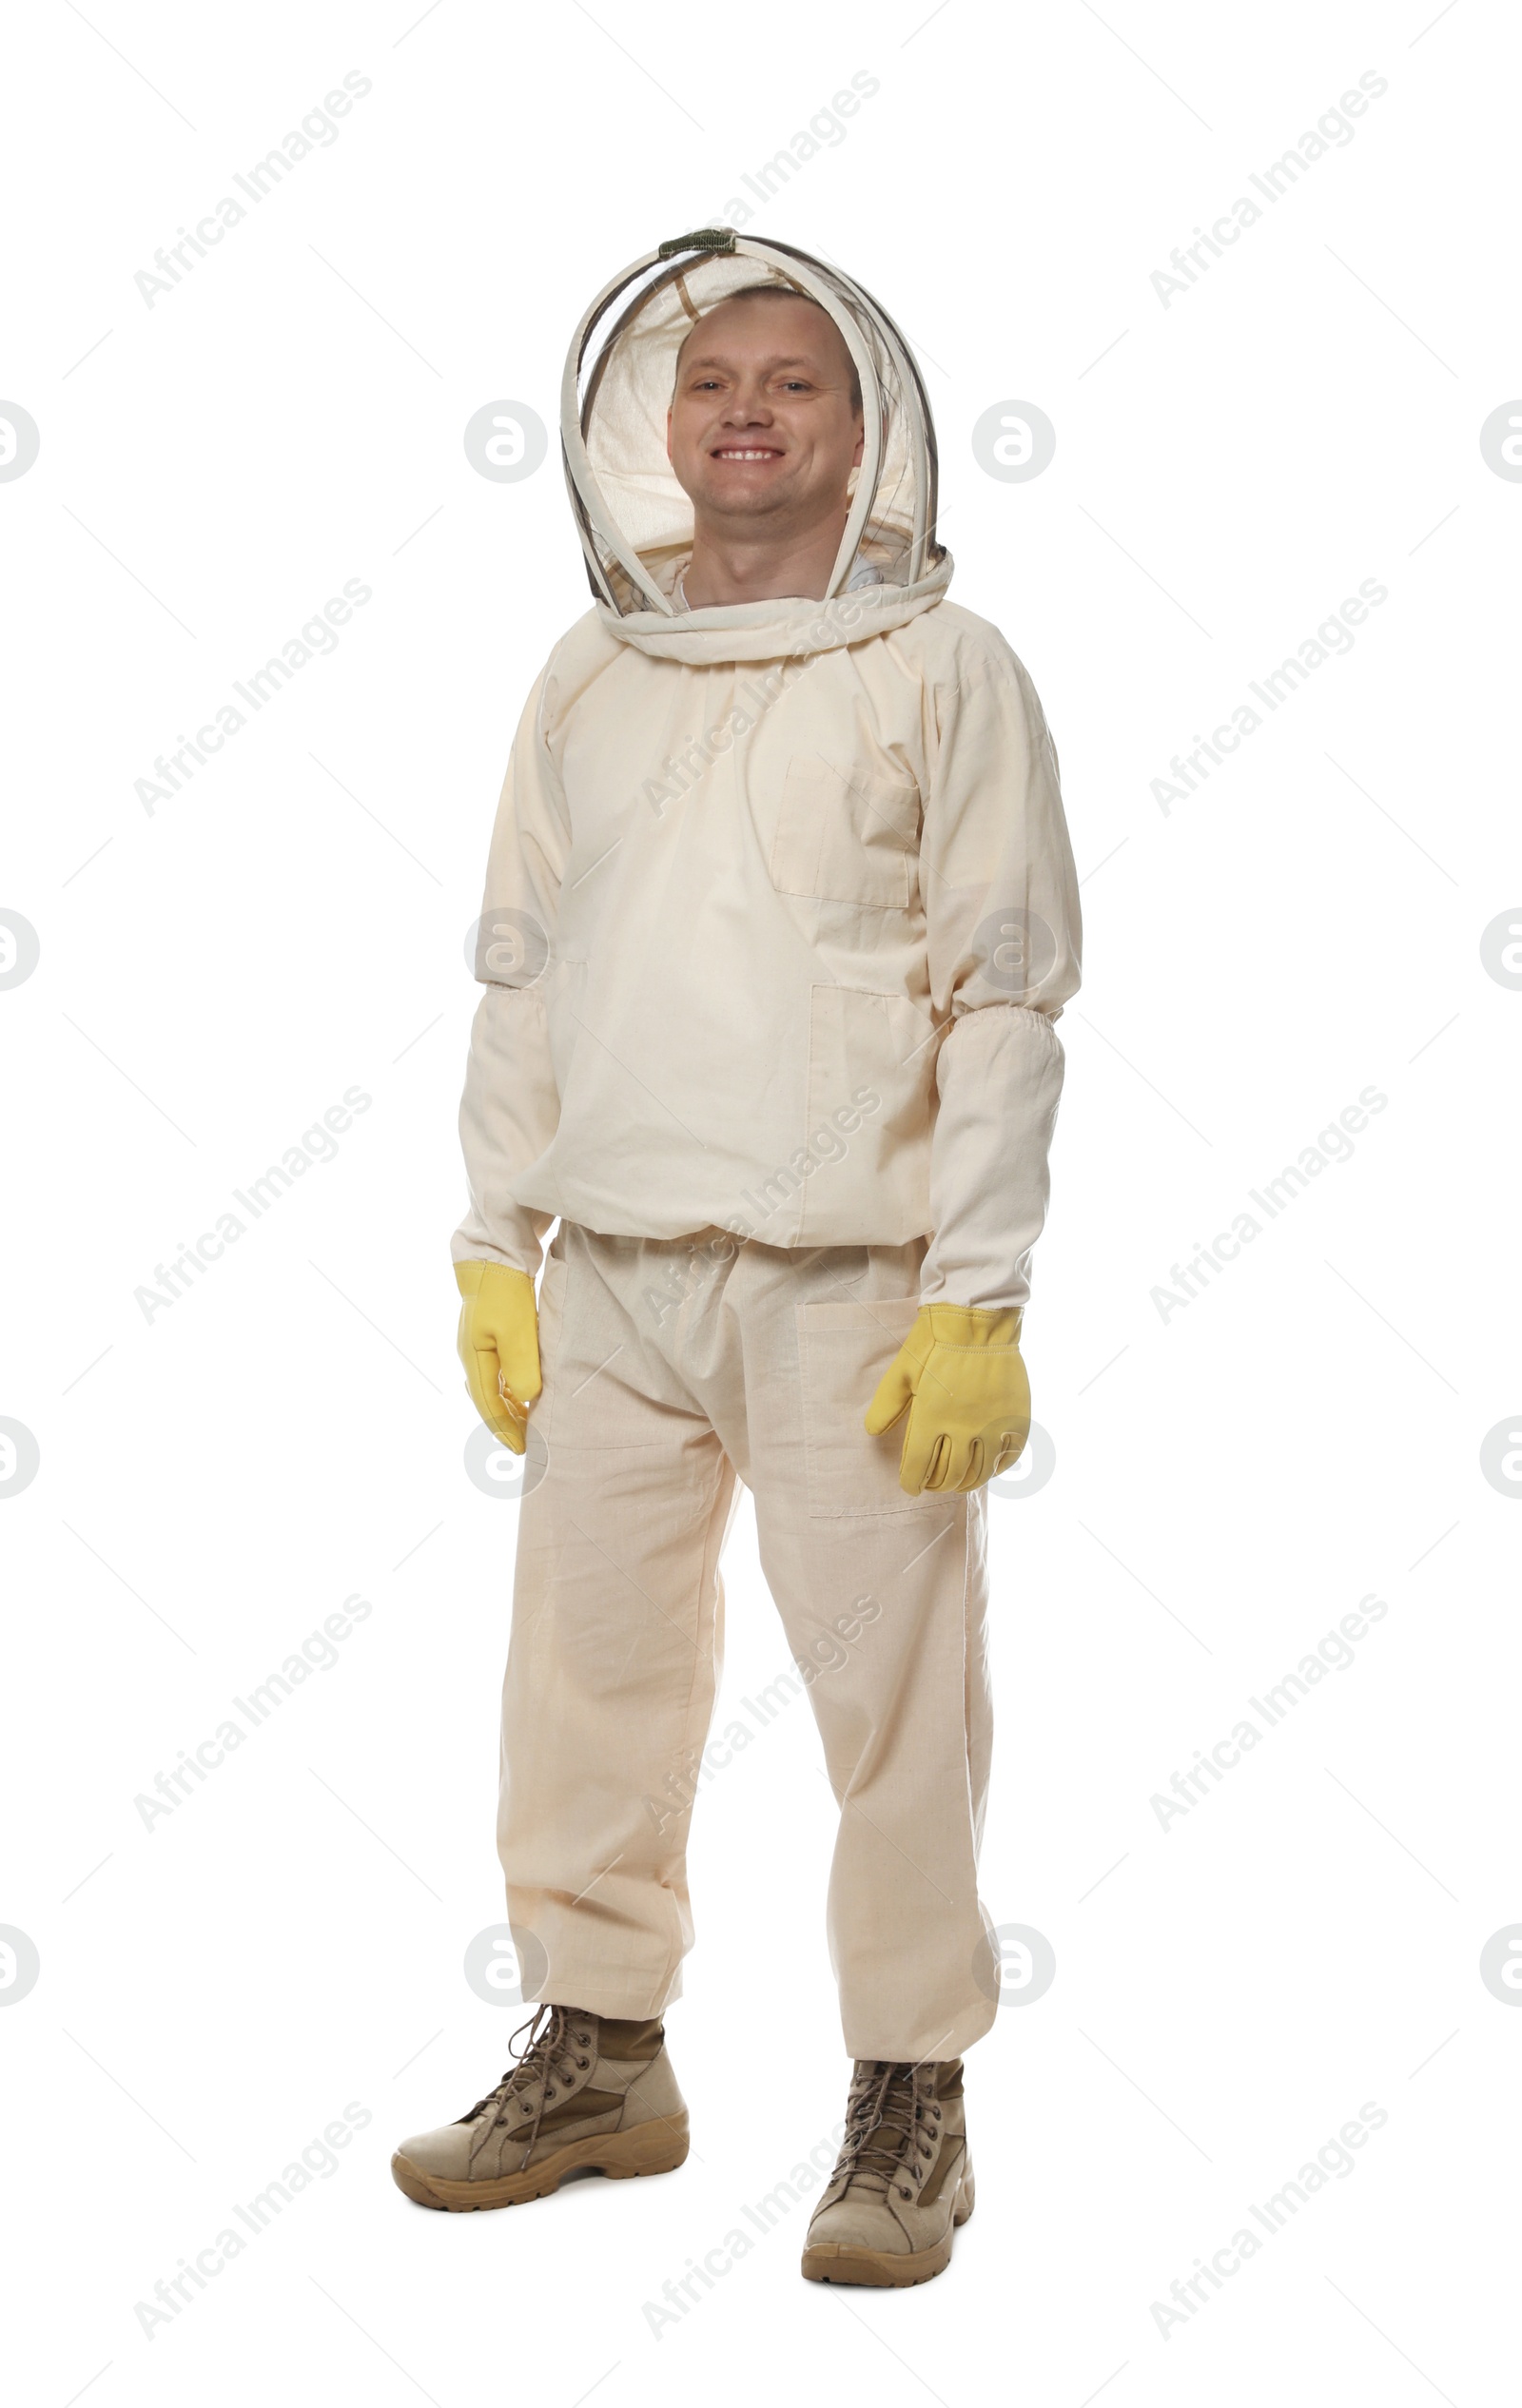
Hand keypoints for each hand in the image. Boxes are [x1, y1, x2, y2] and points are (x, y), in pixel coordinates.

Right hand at [455, 1260, 540, 1452]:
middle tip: (527, 1443)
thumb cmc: (504, 1291)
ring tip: (528, 1423)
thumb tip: (527, 1398)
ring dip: (508, 1406)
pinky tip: (525, 1393)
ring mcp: (479, 1344)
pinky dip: (510, 1388)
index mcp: (473, 1358)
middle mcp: (471, 1355)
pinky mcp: (490, 1332)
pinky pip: (498, 1371)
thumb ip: (522, 1367)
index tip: (522, 1450)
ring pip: (493, 1386)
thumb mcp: (517, 1330)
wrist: (495, 1255)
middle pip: (487, 1399)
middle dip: (505, 1423)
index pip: (488, 1405)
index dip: (505, 1429)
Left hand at [865, 1304, 1029, 1495]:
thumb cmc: (934, 1344)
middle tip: (932, 1484)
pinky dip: (997, 1469)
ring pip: (981, 1473)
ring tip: (958, 1483)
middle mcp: (964, 1428)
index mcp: (932, 1419)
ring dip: (967, 1484)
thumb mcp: (901, 1373)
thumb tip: (871, 1432)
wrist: (977, 1321)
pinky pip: (1009, 1456)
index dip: (912, 1483)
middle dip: (937, 1486)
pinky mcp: (1016, 1417)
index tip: (910, 1486)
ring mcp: (993, 1425)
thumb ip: (886, 1406)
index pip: (918, 1467)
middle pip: (950, 1476)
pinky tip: (988, 1468)